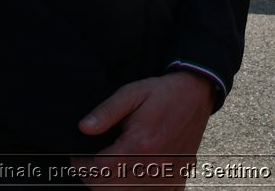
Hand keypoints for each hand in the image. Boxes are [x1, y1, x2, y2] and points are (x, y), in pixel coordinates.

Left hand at [73, 72, 214, 189]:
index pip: (98, 171)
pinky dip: (137, 188)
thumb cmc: (163, 93)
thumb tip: (83, 128)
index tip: (77, 156)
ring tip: (110, 166)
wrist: (197, 94)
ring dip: (114, 184)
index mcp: (139, 145)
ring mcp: (167, 176)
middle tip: (92, 162)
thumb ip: (106, 112)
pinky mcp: (176, 179)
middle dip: (94, 177)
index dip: (81, 166)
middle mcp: (153, 166)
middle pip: (109, 188)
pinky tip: (132, 173)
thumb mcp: (131, 93)